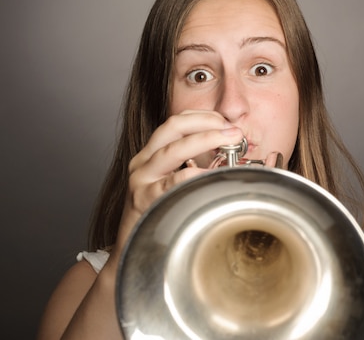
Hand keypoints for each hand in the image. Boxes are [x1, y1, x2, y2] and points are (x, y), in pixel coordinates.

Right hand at [110, 110, 243, 262]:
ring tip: (229, 142)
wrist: (130, 247)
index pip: (175, 122)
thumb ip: (192, 166)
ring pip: (173, 149)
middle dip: (207, 123)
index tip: (225, 121)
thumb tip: (228, 154)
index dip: (202, 117)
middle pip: (173, 127)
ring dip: (205, 140)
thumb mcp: (171, 183)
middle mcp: (143, 161)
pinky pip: (171, 182)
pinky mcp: (143, 199)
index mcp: (150, 154)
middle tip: (233, 131)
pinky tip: (209, 174)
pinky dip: (193, 175)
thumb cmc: (156, 214)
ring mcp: (141, 179)